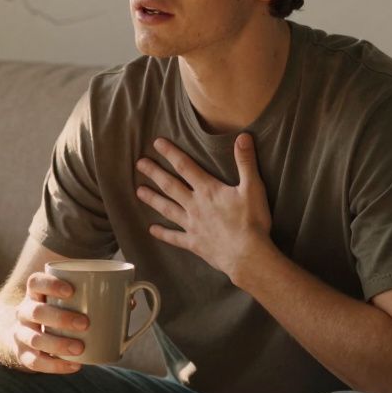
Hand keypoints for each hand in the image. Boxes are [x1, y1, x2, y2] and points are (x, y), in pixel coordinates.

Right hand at [9, 272, 89, 373]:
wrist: (27, 334)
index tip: (71, 290)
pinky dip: (55, 366)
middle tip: (85, 323)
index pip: (35, 282)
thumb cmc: (57, 313)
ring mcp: (21, 334)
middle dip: (61, 317)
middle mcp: (24, 312)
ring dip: (58, 344)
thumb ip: (94, 299)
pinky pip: (35, 361)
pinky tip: (74, 366)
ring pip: (34, 338)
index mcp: (35, 294)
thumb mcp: (67, 302)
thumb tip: (130, 300)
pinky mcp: (22, 354)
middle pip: (36, 311)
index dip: (50, 284)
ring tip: (80, 348)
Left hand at [135, 133, 273, 279]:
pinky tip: (151, 229)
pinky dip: (163, 233)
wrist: (247, 255)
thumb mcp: (253, 188)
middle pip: (170, 186)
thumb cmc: (251, 221)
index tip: (156, 143)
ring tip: (139, 191)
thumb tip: (243, 137)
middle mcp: (195, 205)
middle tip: (139, 164)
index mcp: (208, 190)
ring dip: (153, 199)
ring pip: (167, 209)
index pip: (185, 166)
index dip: (171, 153)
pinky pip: (174, 237)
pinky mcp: (194, 243)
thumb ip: (245, 162)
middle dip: (154, 173)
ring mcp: (192, 225)